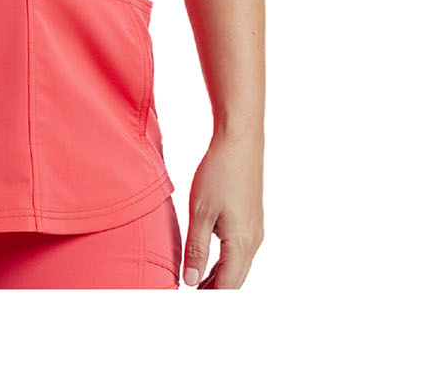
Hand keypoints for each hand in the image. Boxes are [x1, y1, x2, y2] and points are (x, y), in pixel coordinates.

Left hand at [181, 130, 263, 287]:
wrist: (240, 142)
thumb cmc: (219, 173)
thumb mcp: (200, 212)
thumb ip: (196, 248)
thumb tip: (191, 281)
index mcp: (241, 243)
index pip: (227, 286)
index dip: (209, 298)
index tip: (190, 304)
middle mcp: (254, 241)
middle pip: (235, 280)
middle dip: (215, 292)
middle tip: (191, 299)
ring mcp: (255, 230)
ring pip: (238, 266)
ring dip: (219, 278)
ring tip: (196, 283)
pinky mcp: (252, 219)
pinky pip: (240, 251)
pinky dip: (225, 262)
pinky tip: (209, 259)